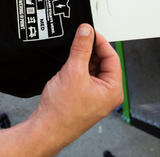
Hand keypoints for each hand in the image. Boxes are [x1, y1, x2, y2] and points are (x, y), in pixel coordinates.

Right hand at [29, 24, 122, 150]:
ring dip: (82, 59)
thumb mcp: (73, 71)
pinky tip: (68, 67)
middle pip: (103, 62)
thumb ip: (81, 48)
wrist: (46, 128)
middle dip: (90, 51)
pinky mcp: (83, 97)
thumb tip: (86, 31)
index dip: (100, 42)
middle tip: (80, 40)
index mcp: (113, 90)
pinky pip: (84, 77)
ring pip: (92, 69)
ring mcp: (95, 97)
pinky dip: (77, 69)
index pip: (112, 57)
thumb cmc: (62, 111)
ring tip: (72, 55)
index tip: (90, 33)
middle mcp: (107, 94)